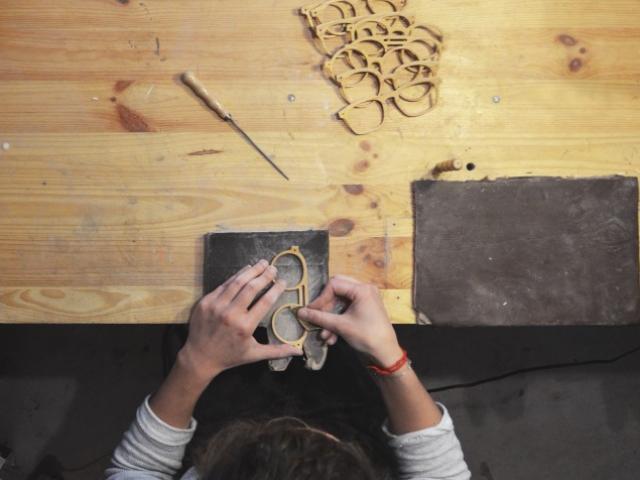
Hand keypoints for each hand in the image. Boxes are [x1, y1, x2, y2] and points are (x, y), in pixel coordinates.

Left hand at [180, 260, 302, 381]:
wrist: (200, 357)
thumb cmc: (230, 356)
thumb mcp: (255, 354)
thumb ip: (278, 351)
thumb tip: (299, 351)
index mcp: (245, 327)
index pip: (265, 302)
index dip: (276, 289)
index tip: (283, 281)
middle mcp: (231, 314)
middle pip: (251, 288)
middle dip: (265, 275)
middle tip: (273, 268)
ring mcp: (216, 306)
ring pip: (237, 282)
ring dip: (251, 271)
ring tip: (262, 263)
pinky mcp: (206, 302)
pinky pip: (223, 285)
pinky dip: (235, 276)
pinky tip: (245, 270)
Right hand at [297, 275, 402, 366]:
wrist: (385, 353)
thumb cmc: (366, 336)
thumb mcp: (340, 326)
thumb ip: (319, 317)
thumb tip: (300, 312)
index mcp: (361, 289)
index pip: (334, 284)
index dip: (321, 298)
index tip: (311, 311)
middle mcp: (364, 289)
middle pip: (336, 290)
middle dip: (325, 306)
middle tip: (317, 318)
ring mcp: (365, 298)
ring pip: (340, 302)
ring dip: (331, 318)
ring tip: (325, 336)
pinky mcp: (364, 308)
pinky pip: (346, 309)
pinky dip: (338, 321)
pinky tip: (332, 338)